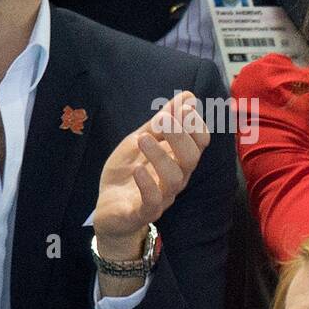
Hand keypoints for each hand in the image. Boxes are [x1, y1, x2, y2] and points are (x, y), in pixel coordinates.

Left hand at [93, 90, 209, 259]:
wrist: (109, 209)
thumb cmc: (129, 173)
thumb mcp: (141, 140)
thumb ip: (161, 122)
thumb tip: (188, 96)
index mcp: (178, 159)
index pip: (200, 142)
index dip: (196, 125)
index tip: (184, 108)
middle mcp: (175, 178)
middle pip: (191, 158)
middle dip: (181, 136)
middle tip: (165, 119)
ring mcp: (161, 197)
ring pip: (174, 179)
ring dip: (160, 156)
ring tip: (143, 138)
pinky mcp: (142, 212)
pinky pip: (152, 202)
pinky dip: (147, 185)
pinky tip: (137, 170)